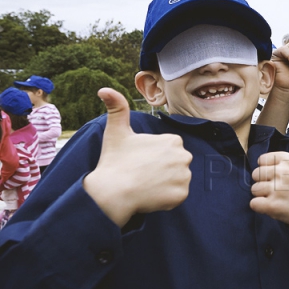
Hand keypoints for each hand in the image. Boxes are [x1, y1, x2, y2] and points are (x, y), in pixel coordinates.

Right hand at [83, 88, 192, 226]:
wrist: (112, 192)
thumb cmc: (114, 161)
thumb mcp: (116, 131)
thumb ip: (116, 108)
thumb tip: (103, 89)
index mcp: (174, 140)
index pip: (169, 151)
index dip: (153, 157)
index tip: (140, 161)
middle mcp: (185, 156)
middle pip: (175, 165)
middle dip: (162, 170)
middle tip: (142, 174)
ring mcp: (185, 176)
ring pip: (177, 181)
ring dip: (164, 185)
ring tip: (145, 185)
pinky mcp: (182, 195)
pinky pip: (177, 196)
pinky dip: (166, 198)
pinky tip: (150, 195)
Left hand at [250, 134, 288, 236]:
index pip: (262, 160)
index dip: (268, 169)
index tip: (280, 176)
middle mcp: (283, 173)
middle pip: (256, 175)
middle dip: (265, 183)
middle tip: (279, 189)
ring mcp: (277, 189)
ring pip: (254, 189)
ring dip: (263, 196)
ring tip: (278, 198)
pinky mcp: (273, 206)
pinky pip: (253, 203)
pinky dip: (260, 207)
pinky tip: (273, 207)